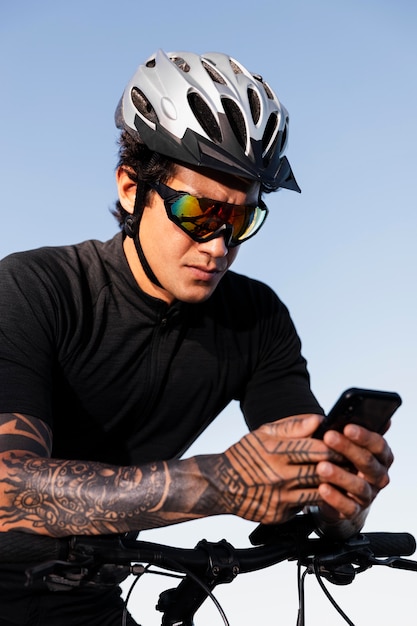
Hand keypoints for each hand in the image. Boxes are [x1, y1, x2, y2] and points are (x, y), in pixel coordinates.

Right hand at [208, 414, 337, 524]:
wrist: (220, 485)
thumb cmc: (245, 455)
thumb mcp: (264, 433)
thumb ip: (293, 426)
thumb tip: (318, 419)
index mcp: (275, 452)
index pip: (314, 449)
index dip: (333, 446)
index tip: (345, 443)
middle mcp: (278, 476)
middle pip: (319, 472)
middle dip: (338, 466)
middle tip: (351, 461)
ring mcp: (280, 498)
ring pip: (317, 493)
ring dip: (332, 486)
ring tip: (342, 478)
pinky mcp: (280, 515)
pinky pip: (304, 507)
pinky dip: (314, 500)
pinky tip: (322, 493)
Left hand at [314, 423, 393, 526]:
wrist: (329, 490)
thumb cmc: (336, 457)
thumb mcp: (340, 440)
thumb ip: (347, 426)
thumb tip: (356, 408)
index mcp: (380, 455)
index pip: (378, 444)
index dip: (364, 436)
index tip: (347, 427)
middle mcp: (378, 475)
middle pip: (368, 462)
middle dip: (348, 449)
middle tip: (328, 437)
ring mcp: (368, 494)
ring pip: (359, 486)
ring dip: (340, 475)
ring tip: (321, 467)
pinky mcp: (354, 511)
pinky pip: (348, 506)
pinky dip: (335, 498)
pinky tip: (322, 488)